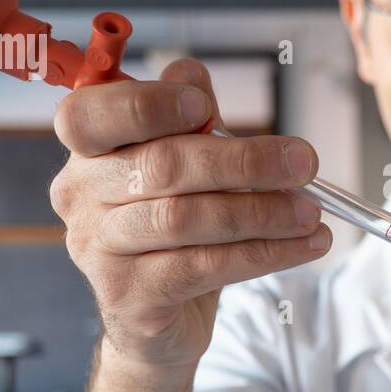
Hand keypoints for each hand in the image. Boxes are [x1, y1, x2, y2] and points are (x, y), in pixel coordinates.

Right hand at [49, 57, 331, 370]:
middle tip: (304, 163)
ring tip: (310, 213)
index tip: (206, 108)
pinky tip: (302, 247)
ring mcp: (98, 250)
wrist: (159, 318)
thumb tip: (190, 73)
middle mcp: (80, 197)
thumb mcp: (183, 166)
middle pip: (161, 166)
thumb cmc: (173, 231)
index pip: (88, 115)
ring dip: (262, 213)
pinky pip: (202, 267)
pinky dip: (263, 254)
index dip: (145, 106)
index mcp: (88, 151)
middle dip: (244, 162)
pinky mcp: (129, 297)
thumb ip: (187, 117)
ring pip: (185, 219)